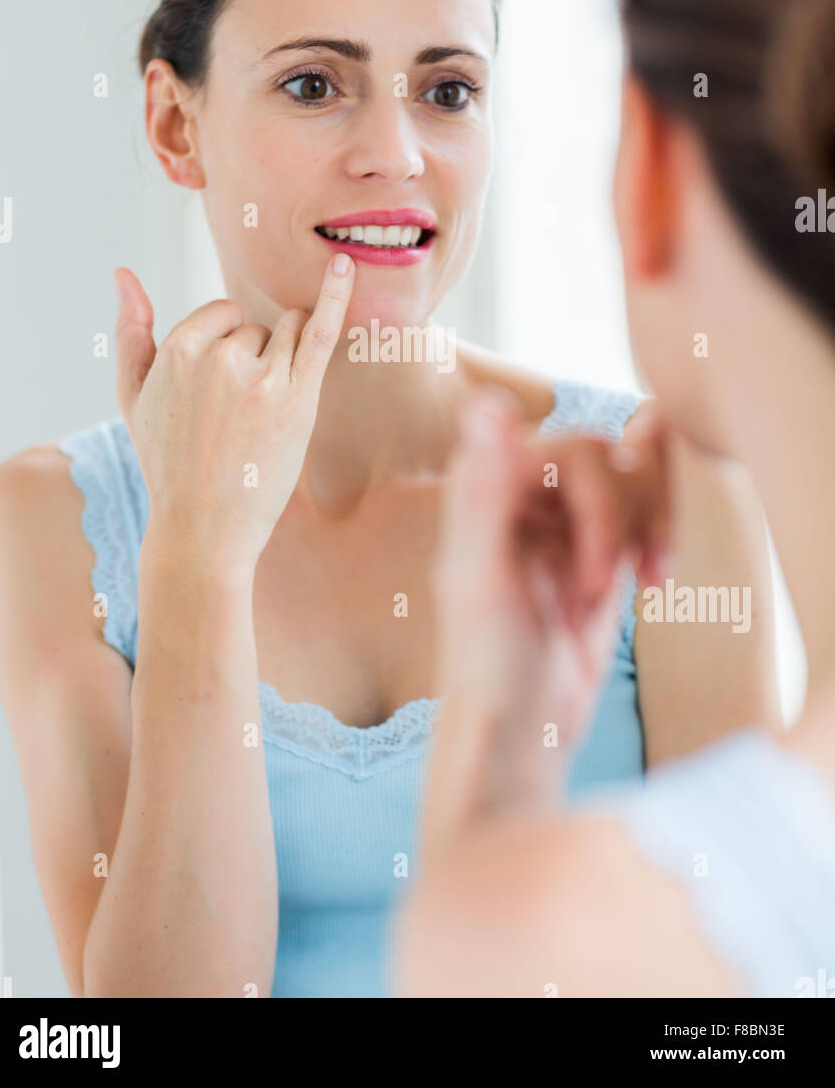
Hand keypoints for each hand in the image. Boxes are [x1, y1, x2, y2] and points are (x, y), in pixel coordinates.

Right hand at [113, 254, 355, 568]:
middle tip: (234, 419)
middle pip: (254, 328)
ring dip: (283, 360)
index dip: (223, 349)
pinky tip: (346, 266)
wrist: (203, 529)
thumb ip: (131, 332)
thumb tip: (122, 272)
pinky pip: (321, 333)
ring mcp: (263, 378)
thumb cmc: (167, 463)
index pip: (222, 316)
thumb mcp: (132, 397)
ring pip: (287, 333)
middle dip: (251, 362)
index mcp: (179, 352)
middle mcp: (221, 358)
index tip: (216, 391)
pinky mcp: (299, 400)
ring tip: (263, 410)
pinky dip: (336, 296)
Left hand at [422, 386, 670, 860]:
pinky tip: (653, 582)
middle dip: (624, 524)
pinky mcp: (597, 550)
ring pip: (636, 477)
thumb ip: (485, 491)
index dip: (600, 502)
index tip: (594, 566)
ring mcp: (563, 518)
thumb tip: (486, 406)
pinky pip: (646, 509)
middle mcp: (524, 489)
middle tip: (604, 590)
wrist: (517, 735)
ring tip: (642, 584)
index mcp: (486, 483)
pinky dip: (660, 541)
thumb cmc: (485, 666)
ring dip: (651, 530)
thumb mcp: (481, 580)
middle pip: (613, 457)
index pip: (574, 448)